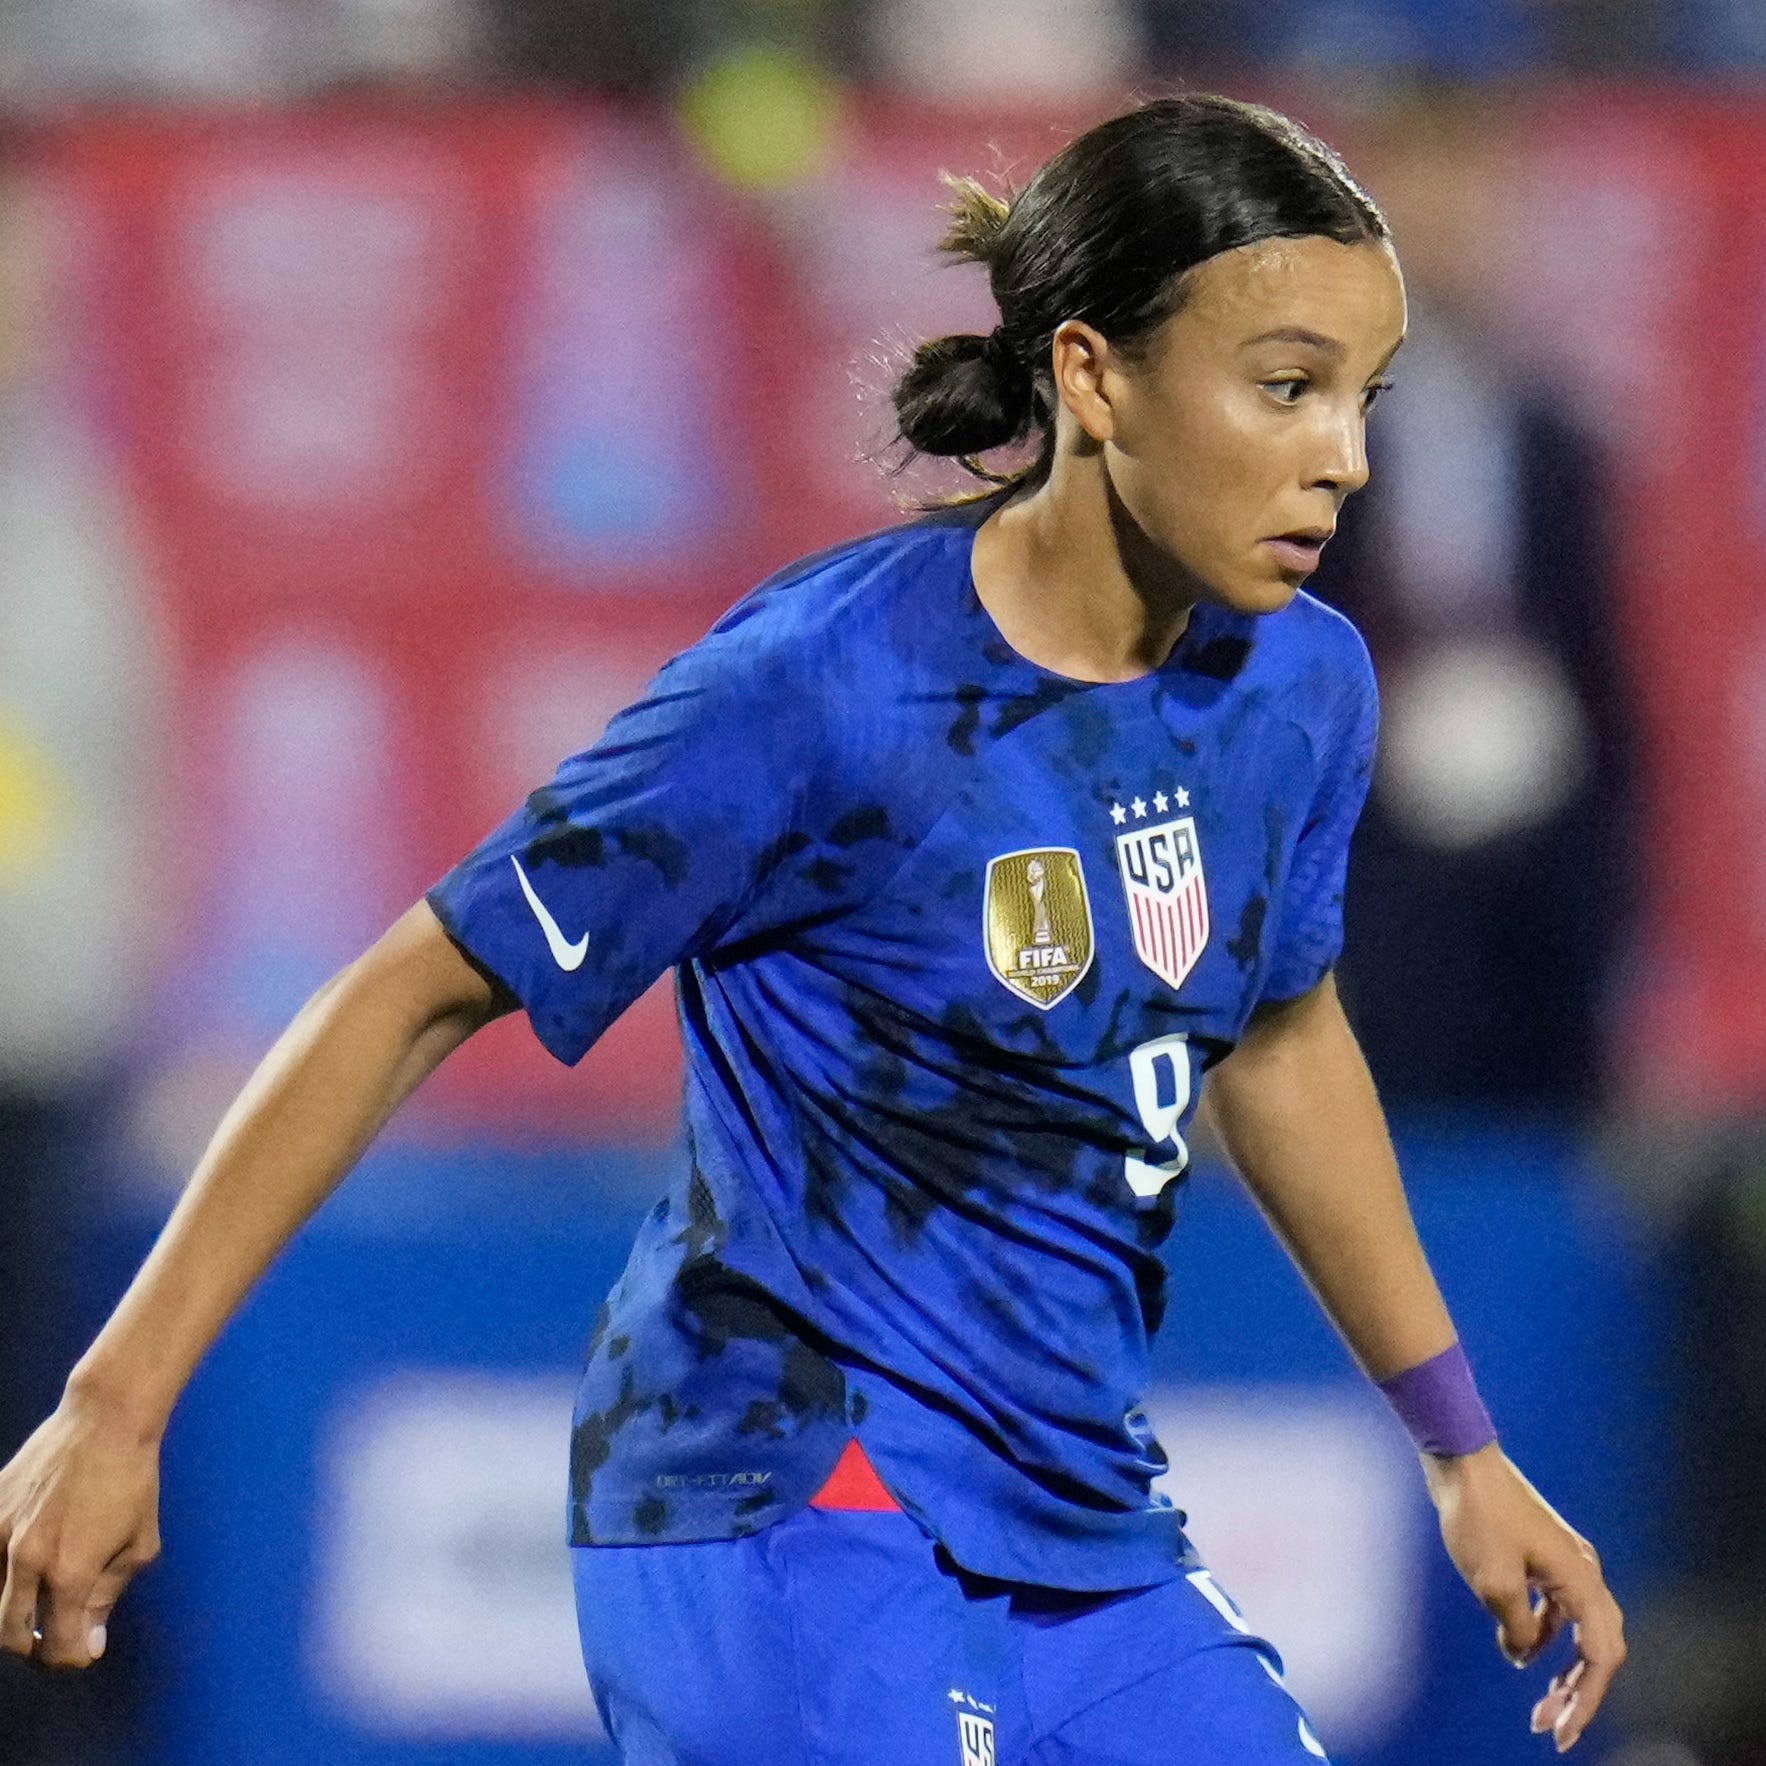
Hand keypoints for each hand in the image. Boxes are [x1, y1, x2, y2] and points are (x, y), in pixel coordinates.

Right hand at [0, 1390, 163, 1668]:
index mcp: (71, 1572)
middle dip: (34, 1646)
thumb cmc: (133, 1479)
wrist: (105, 1420)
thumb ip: (108, 1596)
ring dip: (14, 1610)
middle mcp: (27, 1560)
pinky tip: (26, 1560)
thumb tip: (88, 1640)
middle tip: (56, 1633)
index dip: (73, 1657)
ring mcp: (0, 1534)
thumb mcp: (140, 1543)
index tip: (83, 1649)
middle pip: (10, 1637)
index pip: (59, 1648)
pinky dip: (1, 1571)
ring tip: (41, 1597)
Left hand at [1424, 1443, 1625, 1752]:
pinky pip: (1557, 1608)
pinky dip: (1544, 1634)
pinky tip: (1519, 1648)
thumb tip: (1522, 1653)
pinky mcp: (1544, 1554)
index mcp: (1582, 1580)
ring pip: (1578, 1628)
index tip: (1561, 1731)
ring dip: (1561, 1665)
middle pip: (1599, 1647)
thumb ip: (1517, 1629)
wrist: (1461, 1460)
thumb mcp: (1494, 1584)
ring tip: (1539, 1699)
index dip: (1585, 1701)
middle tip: (1550, 1722)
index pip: (1600, 1656)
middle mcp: (1585, 1571)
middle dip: (1579, 1690)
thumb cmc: (1479, 1516)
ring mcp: (1566, 1561)